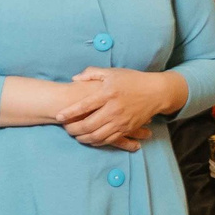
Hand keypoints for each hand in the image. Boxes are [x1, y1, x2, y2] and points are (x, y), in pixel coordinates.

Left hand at [60, 67, 181, 149]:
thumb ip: (91, 73)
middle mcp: (114, 109)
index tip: (58, 116)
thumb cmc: (131, 80)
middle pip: (88, 125)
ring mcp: (121, 121)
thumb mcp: (111, 72)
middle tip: (65, 129)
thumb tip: (74, 79)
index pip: (84, 106)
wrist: (156, 92)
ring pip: (98, 136)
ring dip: (83, 138)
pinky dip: (97, 142)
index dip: (69, 113)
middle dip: (73, 129)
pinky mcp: (127, 128)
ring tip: (75, 135)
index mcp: (107, 93)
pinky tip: (90, 139)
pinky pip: (109, 140)